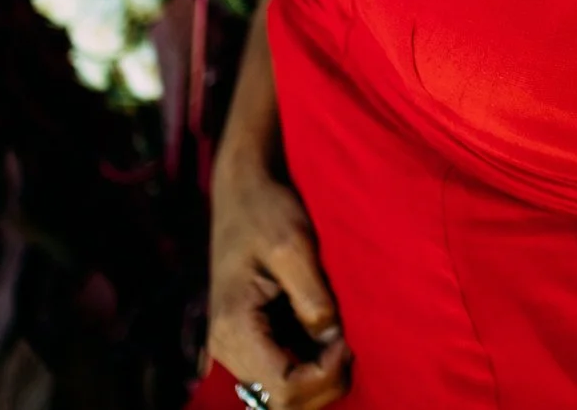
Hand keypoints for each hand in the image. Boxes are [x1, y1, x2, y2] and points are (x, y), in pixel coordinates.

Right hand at [205, 153, 350, 408]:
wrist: (242, 189)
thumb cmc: (267, 210)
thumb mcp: (295, 246)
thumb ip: (313, 297)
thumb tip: (331, 338)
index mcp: (234, 328)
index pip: (283, 388)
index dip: (324, 376)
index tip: (347, 341)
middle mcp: (227, 347)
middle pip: (282, 401)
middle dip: (324, 383)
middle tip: (349, 342)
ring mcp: (235, 345)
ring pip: (282, 391)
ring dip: (318, 376)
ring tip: (340, 338)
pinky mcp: (249, 337)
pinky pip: (280, 370)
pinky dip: (308, 364)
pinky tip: (326, 335)